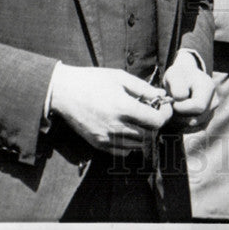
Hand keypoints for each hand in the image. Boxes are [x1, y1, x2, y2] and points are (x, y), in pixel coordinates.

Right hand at [49, 65, 172, 154]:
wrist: (63, 93)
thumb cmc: (92, 81)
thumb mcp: (119, 77)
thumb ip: (143, 88)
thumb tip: (162, 95)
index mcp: (123, 108)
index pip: (156, 122)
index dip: (165, 114)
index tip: (163, 106)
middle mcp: (116, 127)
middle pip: (149, 135)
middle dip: (155, 124)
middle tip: (153, 112)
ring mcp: (106, 138)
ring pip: (138, 145)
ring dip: (145, 134)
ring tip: (140, 120)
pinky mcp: (98, 145)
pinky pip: (123, 151)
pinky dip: (131, 143)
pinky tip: (128, 129)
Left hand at [162, 50, 214, 125]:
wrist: (185, 78)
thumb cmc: (179, 76)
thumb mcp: (174, 76)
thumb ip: (177, 86)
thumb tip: (181, 99)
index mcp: (208, 88)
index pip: (198, 107)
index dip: (182, 108)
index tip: (172, 101)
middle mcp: (213, 102)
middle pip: (196, 119)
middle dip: (179, 116)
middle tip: (171, 105)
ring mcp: (211, 112)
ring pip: (193, 126)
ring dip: (179, 121)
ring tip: (174, 108)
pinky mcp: (205, 120)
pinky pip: (193, 130)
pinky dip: (182, 125)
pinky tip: (177, 115)